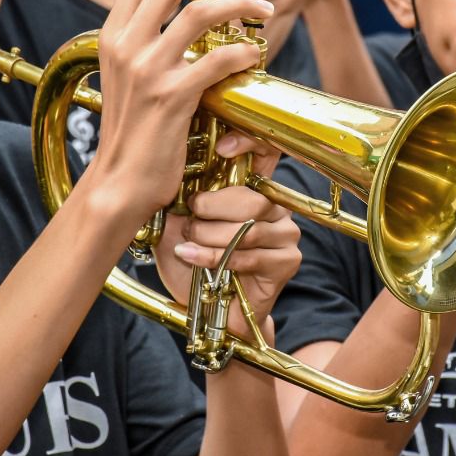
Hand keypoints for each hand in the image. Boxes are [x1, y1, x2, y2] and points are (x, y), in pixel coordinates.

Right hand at [82, 0, 273, 225]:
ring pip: (201, 12)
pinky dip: (243, 52)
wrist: (119, 183)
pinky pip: (218, 58)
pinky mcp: (172, 97)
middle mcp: (126, 45)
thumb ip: (143, 45)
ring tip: (262, 12)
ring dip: (240, 4)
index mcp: (111, 35)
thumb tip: (179, 19)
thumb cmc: (131, 132)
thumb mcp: (124, 78)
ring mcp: (148, 70)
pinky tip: (252, 58)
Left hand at [153, 131, 300, 332]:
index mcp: (253, 190)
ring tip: (187, 247)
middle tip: (188, 226)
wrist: (210, 311)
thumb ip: (177, 205)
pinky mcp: (287, 261)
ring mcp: (286, 234)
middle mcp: (275, 207)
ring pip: (248, 229)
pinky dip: (218, 260)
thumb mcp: (176, 228)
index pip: (263, 154)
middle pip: (249, 199)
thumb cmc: (195, 266)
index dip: (248, 143)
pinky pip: (251, 256)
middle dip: (210, 213)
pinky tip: (196, 261)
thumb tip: (168, 178)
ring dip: (209, 240)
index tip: (223, 147)